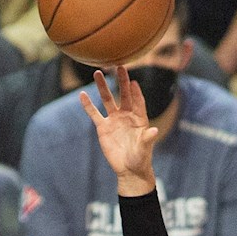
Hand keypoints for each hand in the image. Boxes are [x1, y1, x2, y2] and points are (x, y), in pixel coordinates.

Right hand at [79, 67, 157, 193]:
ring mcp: (114, 120)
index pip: (138, 100)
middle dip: (121, 81)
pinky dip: (88, 105)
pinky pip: (94, 114)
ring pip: (108, 100)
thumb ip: (148, 138)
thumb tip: (154, 131)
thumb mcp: (144, 148)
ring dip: (103, 87)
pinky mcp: (103, 128)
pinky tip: (82, 95)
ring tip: (97, 73)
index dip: (135, 91)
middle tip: (118, 66)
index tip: (133, 81)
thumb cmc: (140, 158)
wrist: (129, 169)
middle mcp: (126, 115)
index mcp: (139, 117)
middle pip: (123, 94)